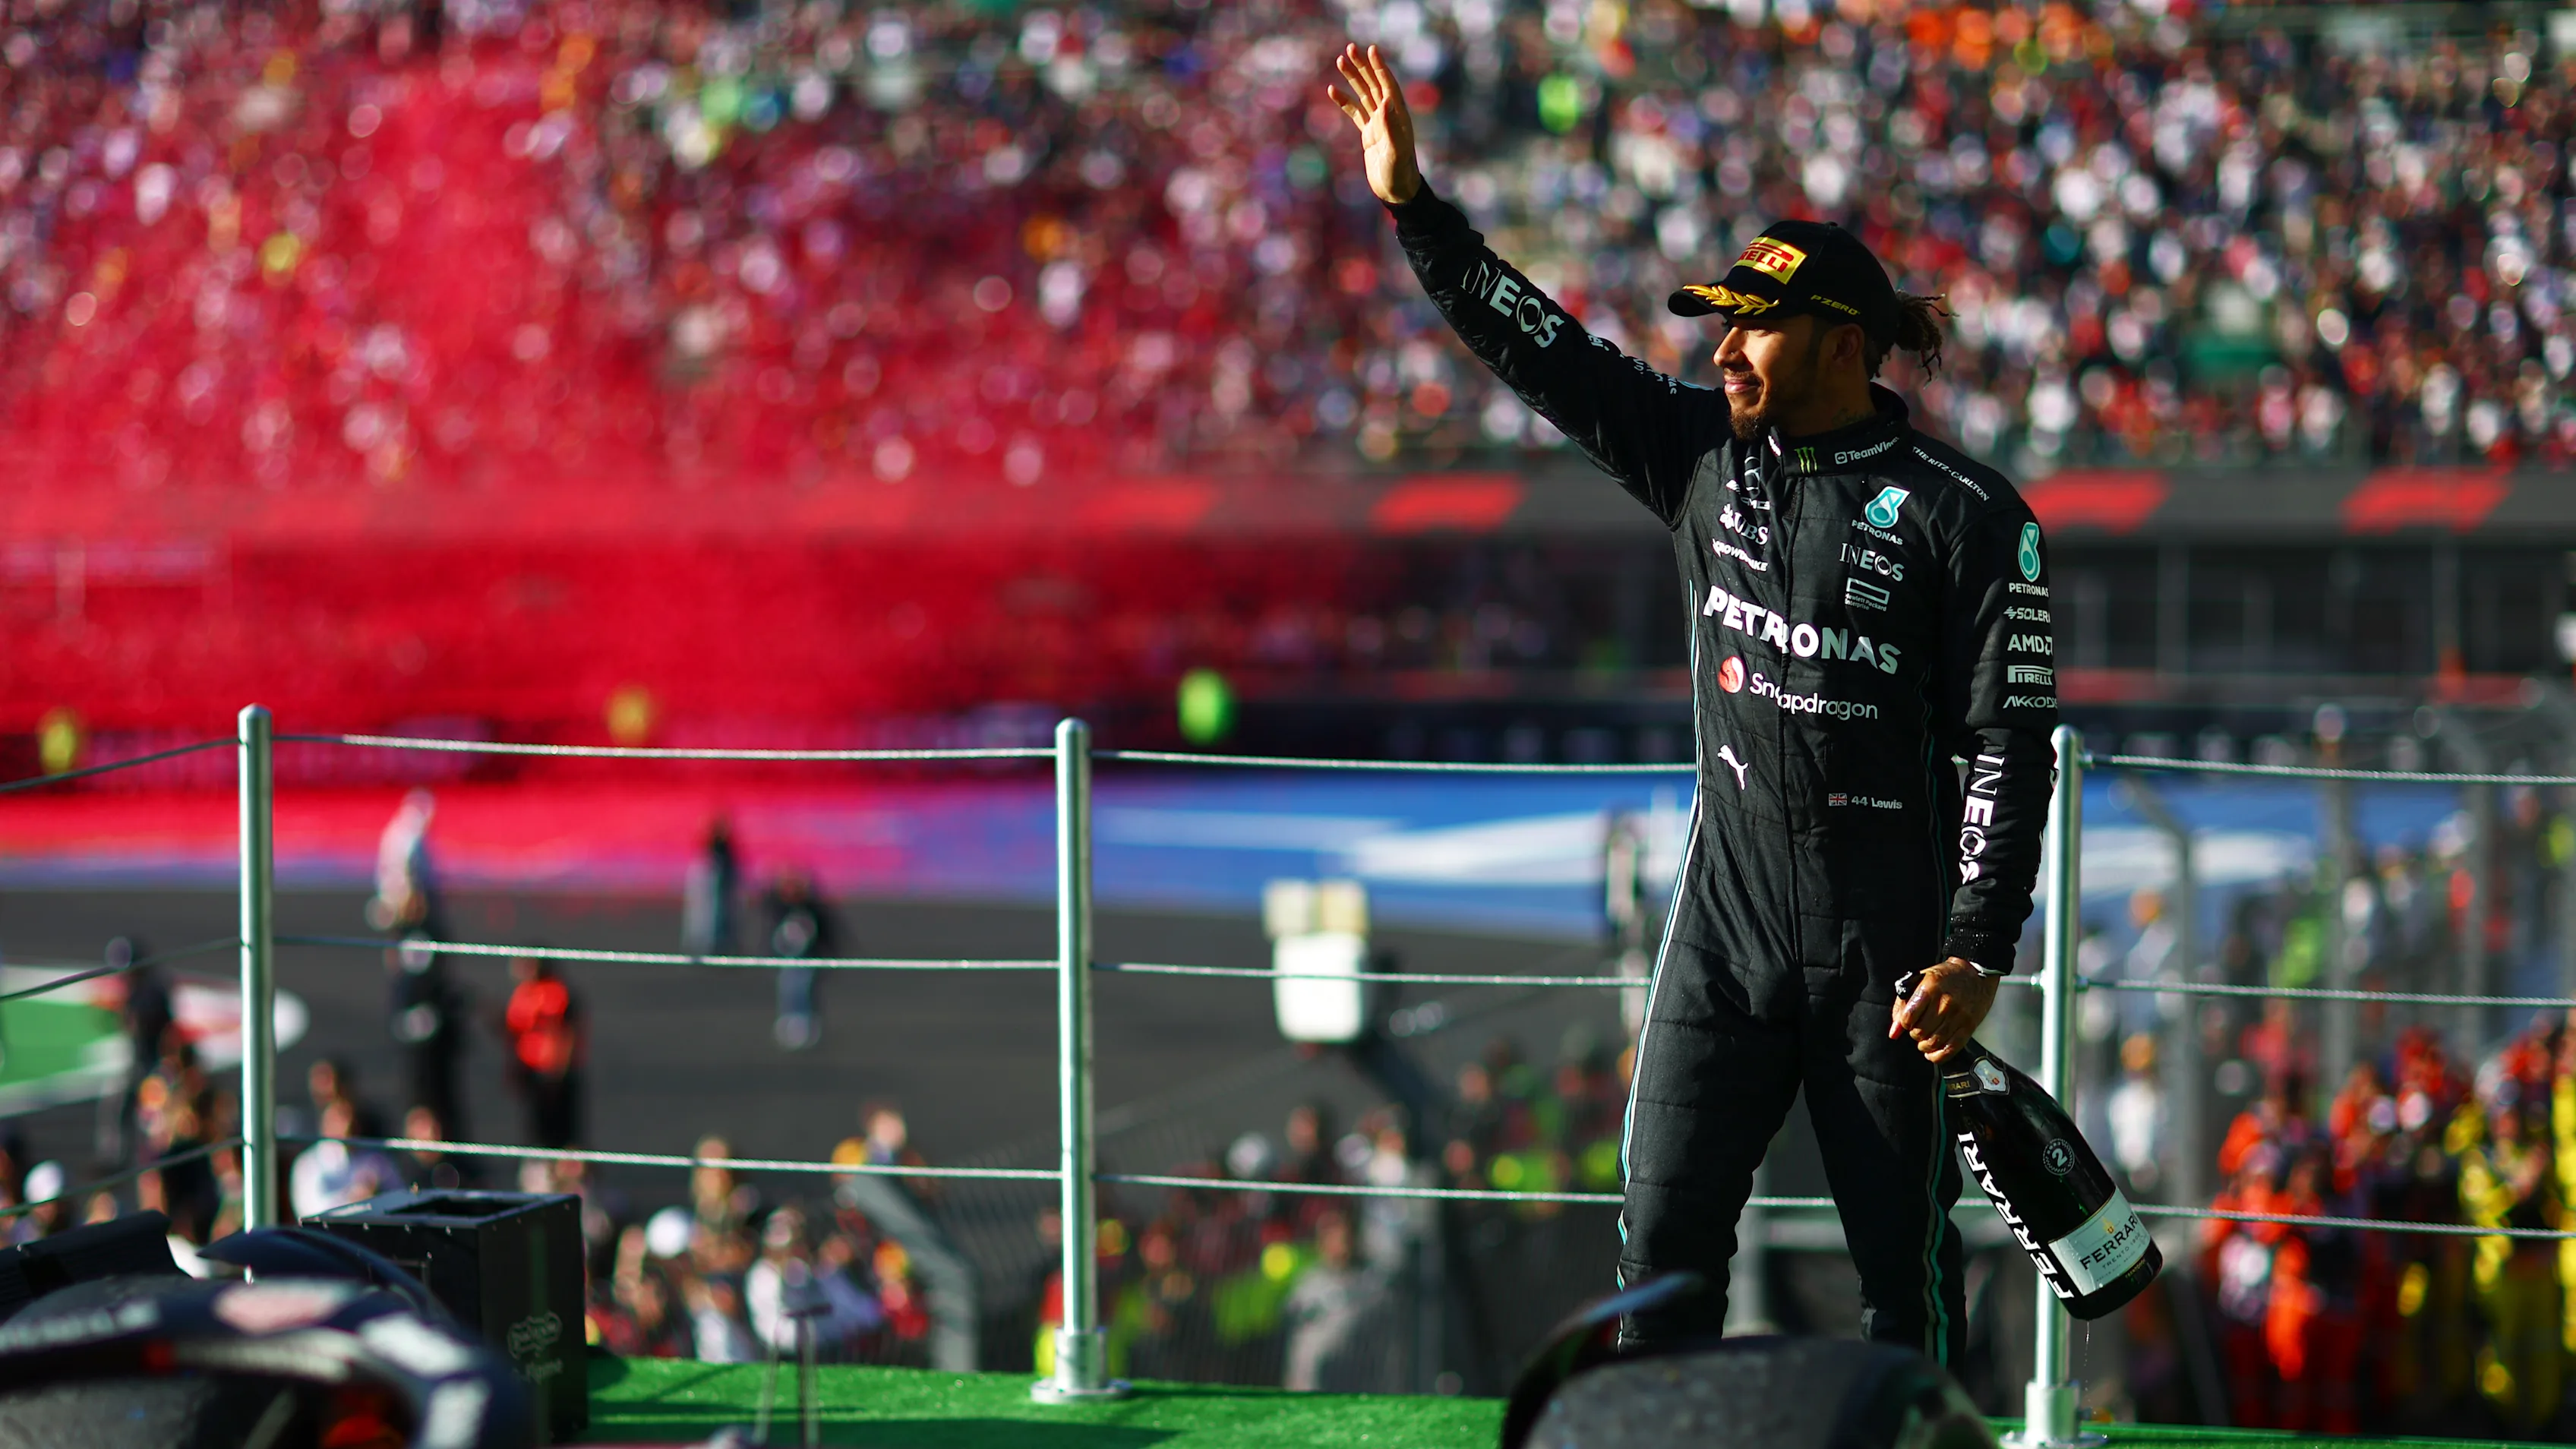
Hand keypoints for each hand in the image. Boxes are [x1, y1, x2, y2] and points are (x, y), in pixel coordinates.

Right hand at [1327, 43, 1421, 204]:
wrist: (1396, 191)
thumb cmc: (1399, 172)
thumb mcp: (1395, 151)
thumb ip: (1390, 126)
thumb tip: (1386, 101)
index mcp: (1397, 116)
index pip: (1387, 85)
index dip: (1379, 67)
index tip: (1371, 50)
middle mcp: (1389, 116)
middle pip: (1374, 85)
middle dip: (1362, 66)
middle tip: (1349, 48)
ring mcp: (1378, 124)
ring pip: (1363, 95)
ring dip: (1352, 78)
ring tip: (1340, 61)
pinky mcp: (1369, 134)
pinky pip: (1355, 113)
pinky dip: (1345, 101)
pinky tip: (1332, 90)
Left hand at [1890, 958, 1997, 1063]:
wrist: (1975, 974)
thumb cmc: (1944, 978)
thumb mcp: (1919, 981)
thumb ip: (1902, 1005)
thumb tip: (1894, 1033)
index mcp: (1930, 988)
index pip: (1909, 1017)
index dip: (1904, 1023)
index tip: (1908, 1021)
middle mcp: (1945, 1003)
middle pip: (1921, 1032)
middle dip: (1914, 1034)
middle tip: (1917, 1029)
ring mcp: (1958, 1016)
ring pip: (1934, 1042)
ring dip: (1924, 1046)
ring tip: (1924, 1040)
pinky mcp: (1969, 1026)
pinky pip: (1951, 1049)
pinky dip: (1938, 1056)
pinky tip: (1932, 1053)